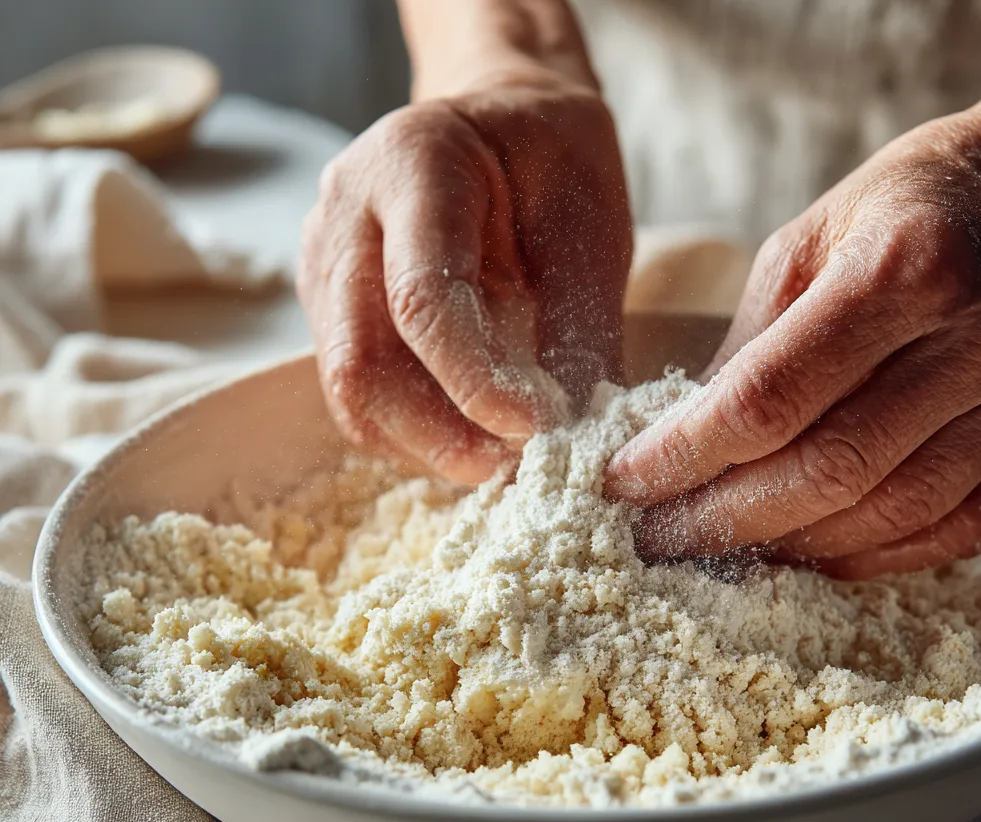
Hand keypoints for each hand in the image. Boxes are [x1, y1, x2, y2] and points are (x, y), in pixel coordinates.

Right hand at [298, 69, 631, 484]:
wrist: (501, 125)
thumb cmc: (552, 164)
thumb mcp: (588, 226)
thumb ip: (577, 326)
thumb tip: (576, 436)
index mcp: (411, 163)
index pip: (422, 298)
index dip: (474, 380)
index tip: (534, 429)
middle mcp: (344, 215)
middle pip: (361, 361)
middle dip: (436, 434)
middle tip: (508, 468)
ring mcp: (324, 263)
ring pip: (350, 389)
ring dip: (423, 441)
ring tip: (496, 454)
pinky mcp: (329, 307)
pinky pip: (357, 390)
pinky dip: (411, 428)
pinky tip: (466, 430)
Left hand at [604, 73, 980, 578]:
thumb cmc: (914, 203)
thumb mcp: (812, 240)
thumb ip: (750, 345)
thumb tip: (681, 439)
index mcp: (901, 270)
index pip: (766, 400)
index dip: (683, 456)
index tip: (624, 482)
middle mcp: (975, 341)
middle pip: (828, 472)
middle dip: (723, 520)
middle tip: (658, 536)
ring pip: (891, 514)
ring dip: (793, 547)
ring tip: (722, 547)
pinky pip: (956, 530)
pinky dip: (874, 555)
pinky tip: (814, 553)